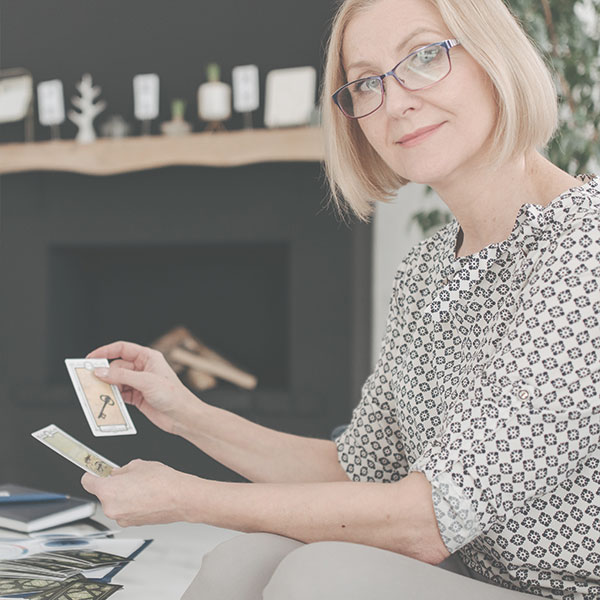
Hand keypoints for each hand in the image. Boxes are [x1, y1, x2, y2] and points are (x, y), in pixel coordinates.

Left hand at [81, 459, 197, 526]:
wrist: (180, 498)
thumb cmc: (162, 482)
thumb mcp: (138, 465)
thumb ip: (121, 470)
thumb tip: (116, 473)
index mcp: (108, 490)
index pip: (87, 481)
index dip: (92, 474)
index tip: (95, 472)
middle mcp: (111, 508)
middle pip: (103, 494)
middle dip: (114, 485)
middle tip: (129, 478)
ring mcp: (122, 518)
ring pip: (115, 503)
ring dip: (124, 496)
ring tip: (142, 487)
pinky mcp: (132, 524)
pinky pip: (126, 511)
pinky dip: (132, 504)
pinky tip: (146, 496)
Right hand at [87, 340, 198, 434]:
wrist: (182, 416)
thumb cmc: (173, 395)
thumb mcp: (146, 382)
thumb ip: (122, 376)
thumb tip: (101, 372)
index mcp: (148, 357)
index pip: (122, 349)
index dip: (105, 351)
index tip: (90, 358)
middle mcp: (143, 368)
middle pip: (116, 367)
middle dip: (105, 373)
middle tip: (91, 380)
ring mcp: (139, 383)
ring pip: (116, 381)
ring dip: (107, 386)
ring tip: (97, 392)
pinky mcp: (137, 396)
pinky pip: (119, 394)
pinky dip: (112, 397)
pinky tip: (108, 401)